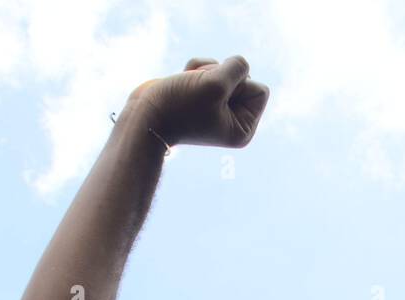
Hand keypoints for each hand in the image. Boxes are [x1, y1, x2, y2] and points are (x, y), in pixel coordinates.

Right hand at [126, 55, 268, 148]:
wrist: (143, 116)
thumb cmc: (179, 106)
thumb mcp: (215, 84)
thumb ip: (237, 67)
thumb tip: (240, 65)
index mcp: (243, 129)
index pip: (260, 90)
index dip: (237, 86)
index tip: (214, 99)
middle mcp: (232, 120)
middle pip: (244, 78)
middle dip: (220, 77)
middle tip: (198, 94)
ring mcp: (216, 107)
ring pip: (225, 70)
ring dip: (205, 71)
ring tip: (188, 87)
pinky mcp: (201, 94)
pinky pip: (209, 67)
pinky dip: (195, 69)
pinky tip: (182, 81)